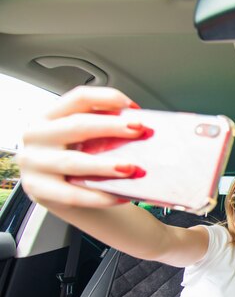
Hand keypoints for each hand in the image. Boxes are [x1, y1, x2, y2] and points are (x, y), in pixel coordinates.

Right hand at [17, 86, 144, 208]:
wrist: (63, 198)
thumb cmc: (78, 162)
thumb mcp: (84, 141)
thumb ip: (103, 131)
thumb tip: (138, 128)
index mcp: (49, 116)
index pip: (79, 98)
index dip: (108, 99)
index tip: (134, 108)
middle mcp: (37, 136)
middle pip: (77, 125)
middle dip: (112, 127)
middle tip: (139, 131)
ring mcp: (34, 164)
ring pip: (73, 162)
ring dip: (105, 165)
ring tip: (130, 168)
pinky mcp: (39, 191)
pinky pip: (73, 195)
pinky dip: (100, 196)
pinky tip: (120, 196)